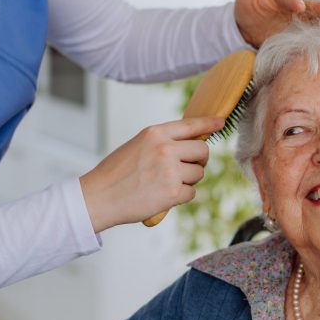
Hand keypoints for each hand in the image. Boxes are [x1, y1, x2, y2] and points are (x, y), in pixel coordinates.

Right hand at [79, 115, 224, 232]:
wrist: (99, 197)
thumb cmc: (115, 173)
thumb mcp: (137, 146)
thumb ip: (161, 142)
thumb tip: (188, 145)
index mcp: (155, 133)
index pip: (190, 125)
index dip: (209, 123)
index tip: (221, 122)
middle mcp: (165, 148)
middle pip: (202, 151)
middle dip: (199, 160)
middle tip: (187, 168)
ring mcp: (170, 170)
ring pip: (198, 173)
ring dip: (188, 180)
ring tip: (165, 184)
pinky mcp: (173, 192)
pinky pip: (191, 193)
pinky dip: (181, 196)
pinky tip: (163, 196)